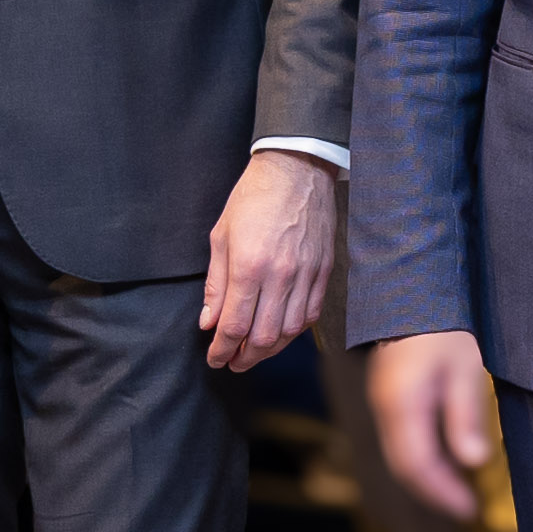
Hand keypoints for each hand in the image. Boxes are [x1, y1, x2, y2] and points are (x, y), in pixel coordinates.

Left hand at [199, 149, 341, 372]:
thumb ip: (215, 285)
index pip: (234, 325)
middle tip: (232, 361)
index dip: (222, 349)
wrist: (297, 169)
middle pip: (263, 337)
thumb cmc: (253, 198)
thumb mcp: (221, 237)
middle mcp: (280, 276)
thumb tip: (208, 323)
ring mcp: (306, 275)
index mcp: (249, 266)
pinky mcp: (324, 272)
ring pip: (290, 332)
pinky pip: (311, 315)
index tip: (214, 358)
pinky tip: (281, 333)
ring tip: (254, 352)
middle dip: (244, 357)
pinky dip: (295, 332)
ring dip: (269, 350)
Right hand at [365, 329, 498, 523]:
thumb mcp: (464, 370)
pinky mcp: (388, 397)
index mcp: (402, 406)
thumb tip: (474, 463)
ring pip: (399, 455)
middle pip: (404, 467)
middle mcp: (385, 410)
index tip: (469, 510)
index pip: (418, 466)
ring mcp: (382, 403)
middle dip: (434, 492)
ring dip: (427, 478)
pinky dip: (420, 459)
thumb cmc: (442, 328)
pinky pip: (400, 440)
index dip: (442, 493)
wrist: (409, 291)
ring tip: (457, 491)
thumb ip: (465, 418)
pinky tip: (444, 460)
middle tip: (465, 508)